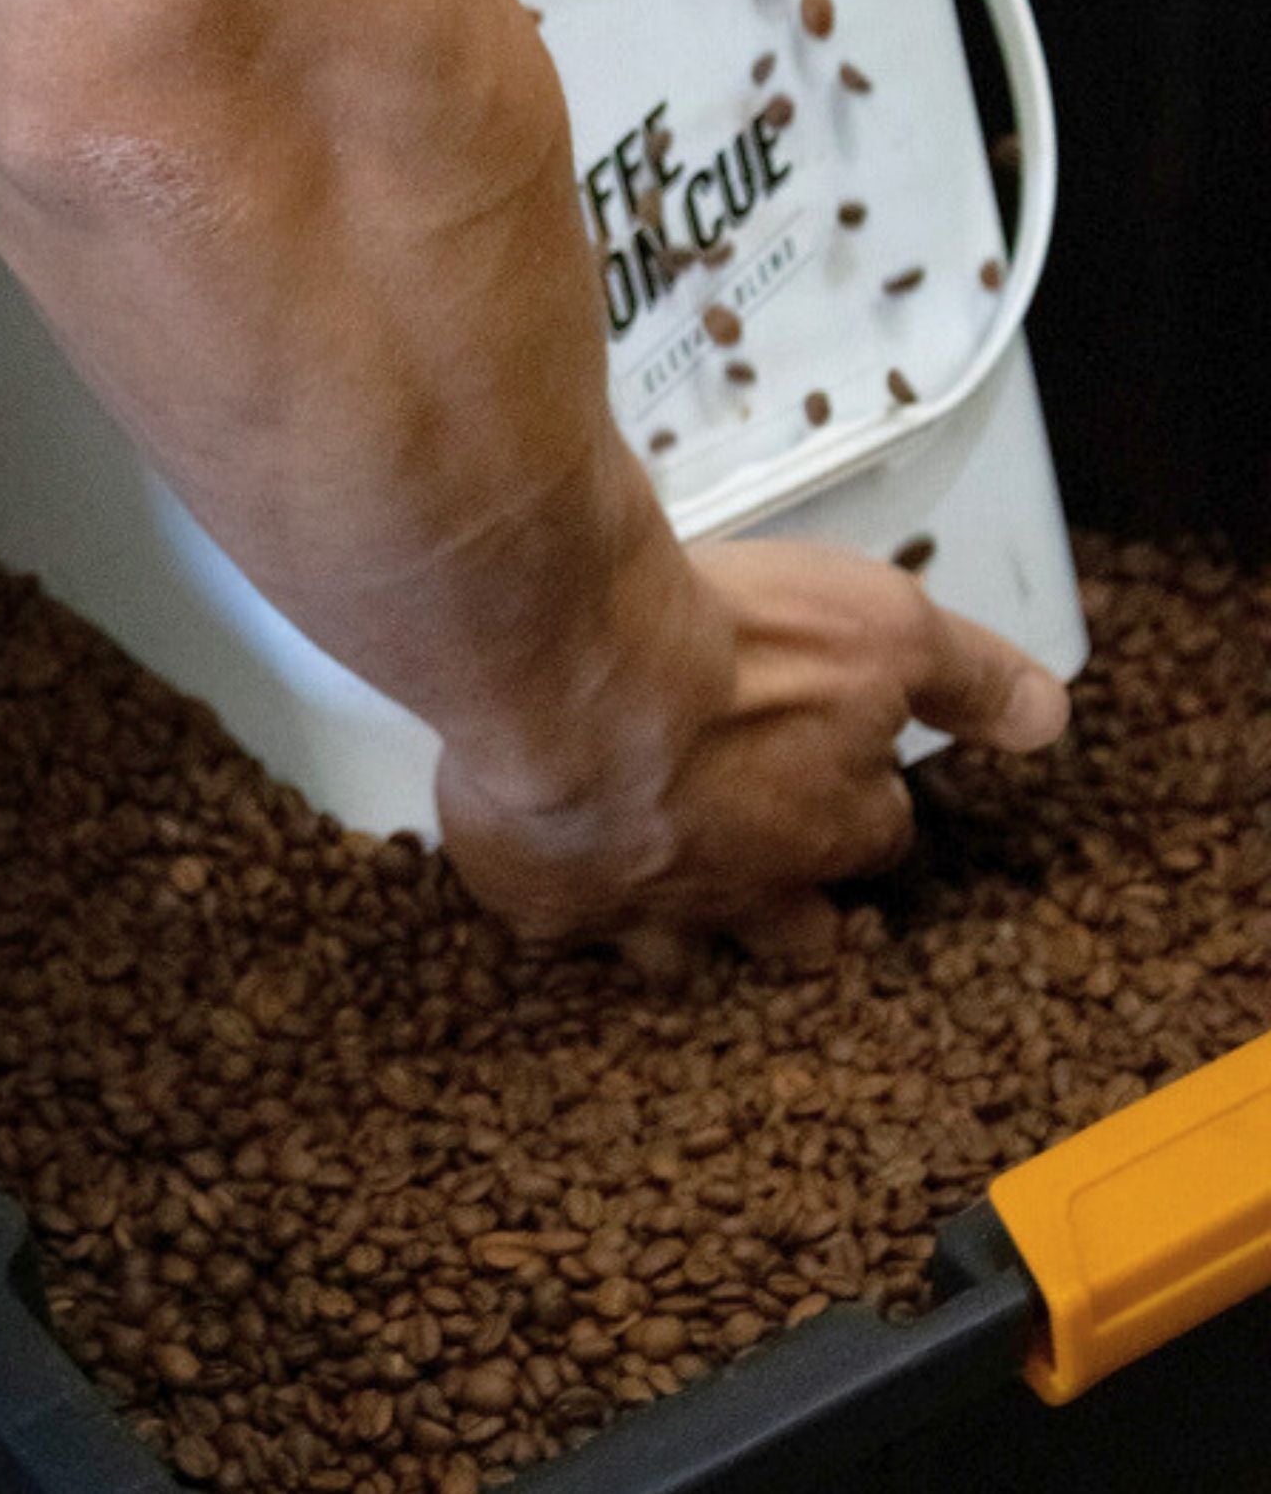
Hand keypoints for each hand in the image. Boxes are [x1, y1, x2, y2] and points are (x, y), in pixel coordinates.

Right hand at [435, 533, 1068, 962]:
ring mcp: (642, 907)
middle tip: (768, 866)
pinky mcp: (544, 901)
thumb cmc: (730, 643)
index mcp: (831, 823)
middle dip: (791, 911)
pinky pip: (555, 925)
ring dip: (675, 929)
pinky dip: (553, 899)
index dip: (865, 805)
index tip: (853, 780)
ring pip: (676, 958)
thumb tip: (1047, 719)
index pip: (877, 835)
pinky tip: (539, 868)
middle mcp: (745, 887)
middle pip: (794, 935)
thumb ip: (966, 675)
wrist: (574, 660)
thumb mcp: (887, 626)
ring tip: (656, 891)